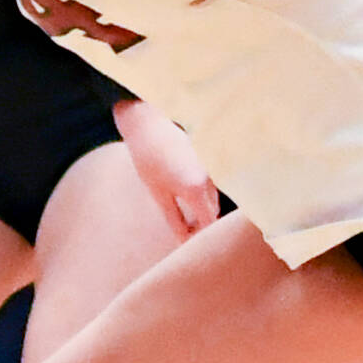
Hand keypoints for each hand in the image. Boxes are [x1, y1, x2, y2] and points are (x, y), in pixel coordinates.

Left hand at [115, 99, 218, 239]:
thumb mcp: (157, 192)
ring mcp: (214, 165)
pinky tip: (183, 188)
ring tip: (183, 213)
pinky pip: (211, 182)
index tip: (188, 244)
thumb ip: (174, 218)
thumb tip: (183, 239)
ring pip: (213, 196)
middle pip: (213, 211)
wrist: (149, 118)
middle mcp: (211, 177)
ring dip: (202, 207)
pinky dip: (202, 192)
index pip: (208, 223)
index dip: (200, 236)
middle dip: (202, 225)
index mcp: (196, 188)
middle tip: (184, 233)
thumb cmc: (148, 155)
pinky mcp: (211, 157)